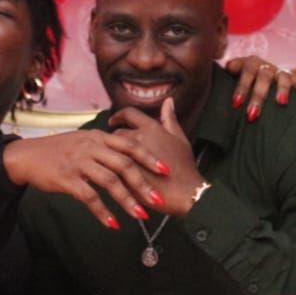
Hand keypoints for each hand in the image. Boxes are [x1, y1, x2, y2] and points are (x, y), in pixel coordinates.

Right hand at [3, 130, 168, 229]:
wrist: (26, 156)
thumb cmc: (58, 150)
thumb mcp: (83, 140)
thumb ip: (104, 146)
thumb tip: (128, 155)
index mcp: (98, 137)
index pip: (129, 144)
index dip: (149, 157)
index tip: (166, 170)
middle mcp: (91, 147)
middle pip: (124, 164)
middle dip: (143, 183)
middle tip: (158, 199)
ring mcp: (79, 162)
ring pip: (109, 181)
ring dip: (127, 200)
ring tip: (141, 215)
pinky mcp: (67, 178)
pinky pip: (89, 197)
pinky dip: (102, 211)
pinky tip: (112, 224)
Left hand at [109, 99, 203, 215]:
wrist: (185, 193)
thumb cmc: (185, 168)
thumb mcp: (180, 139)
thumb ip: (170, 119)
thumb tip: (168, 101)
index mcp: (152, 128)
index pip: (129, 114)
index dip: (119, 116)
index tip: (114, 120)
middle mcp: (138, 138)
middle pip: (117, 133)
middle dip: (115, 139)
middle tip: (117, 147)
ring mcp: (128, 156)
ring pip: (111, 151)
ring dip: (112, 155)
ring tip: (116, 162)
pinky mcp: (123, 173)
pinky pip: (110, 168)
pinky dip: (111, 169)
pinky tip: (115, 174)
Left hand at [223, 55, 295, 121]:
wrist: (262, 73)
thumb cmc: (242, 83)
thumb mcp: (231, 80)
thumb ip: (222, 81)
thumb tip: (203, 90)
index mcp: (248, 64)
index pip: (244, 71)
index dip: (241, 87)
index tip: (237, 104)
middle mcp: (264, 66)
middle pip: (262, 76)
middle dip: (258, 96)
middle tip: (252, 114)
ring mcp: (278, 72)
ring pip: (282, 77)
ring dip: (281, 89)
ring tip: (281, 103)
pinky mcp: (292, 78)